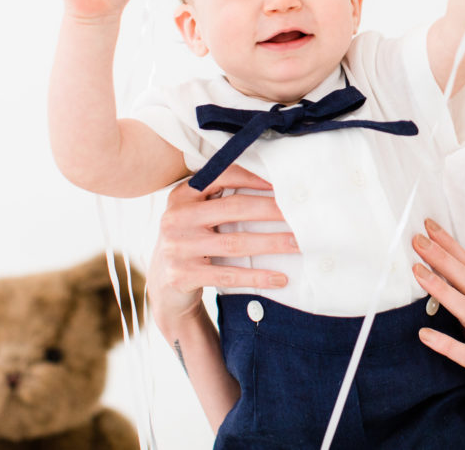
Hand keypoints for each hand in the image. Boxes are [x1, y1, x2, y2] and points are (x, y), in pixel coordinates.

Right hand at [147, 165, 298, 331]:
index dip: (254, 177)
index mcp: (181, 196)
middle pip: (235, 208)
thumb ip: (218, 198)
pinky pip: (228, 274)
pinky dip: (258, 277)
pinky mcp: (182, 275)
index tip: (282, 184)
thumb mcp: (195, 214)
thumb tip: (271, 185)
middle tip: (301, 214)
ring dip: (272, 243)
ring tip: (298, 244)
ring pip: (236, 243)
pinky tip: (280, 278)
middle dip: (272, 210)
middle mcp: (175, 218)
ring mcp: (177, 247)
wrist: (163, 286)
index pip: (222, 177)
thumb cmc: (191, 241)